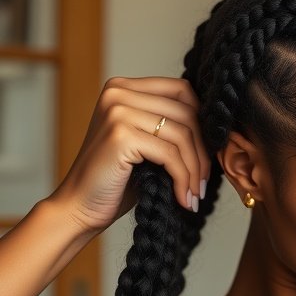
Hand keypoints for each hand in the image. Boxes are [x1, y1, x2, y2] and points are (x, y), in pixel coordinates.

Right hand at [47, 76, 211, 233]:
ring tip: (195, 194)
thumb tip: (217, 128)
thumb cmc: (116, 180)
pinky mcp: (121, 134)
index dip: (202, 123)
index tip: (207, 155)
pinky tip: (183, 199)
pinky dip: (183, 179)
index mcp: (123, 87)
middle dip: (202, 151)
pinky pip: (170, 154)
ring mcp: (118, 110)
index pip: (182, 90)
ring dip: (195, 169)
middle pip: (186, 112)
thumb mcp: (147, 145)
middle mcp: (118, 92)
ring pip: (182, 134)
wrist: (79, 207)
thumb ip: (171, 127)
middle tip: (203, 183)